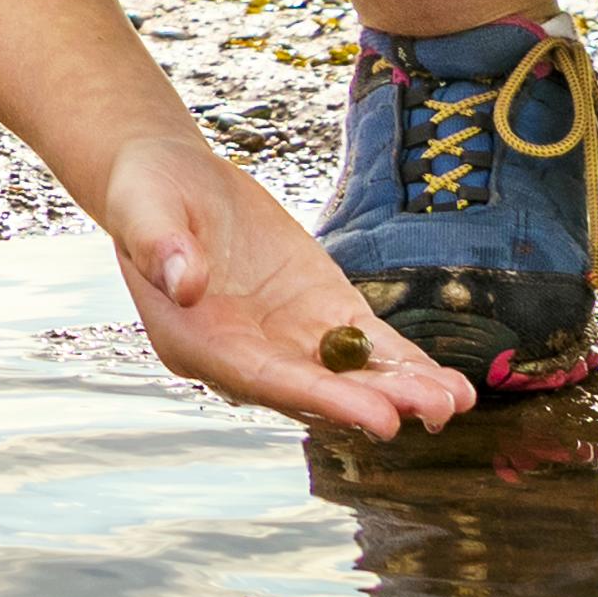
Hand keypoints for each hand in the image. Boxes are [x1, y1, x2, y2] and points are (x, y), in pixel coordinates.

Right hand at [84, 122, 480, 444]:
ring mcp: (286, 338)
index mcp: (197, 342)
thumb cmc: (146, 193)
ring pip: (350, 375)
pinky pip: (366, 346)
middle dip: (375, 401)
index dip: (321, 398)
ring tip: (453, 401)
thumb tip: (185, 281)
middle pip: (316, 388)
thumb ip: (160, 245)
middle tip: (431, 411)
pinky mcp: (318, 312)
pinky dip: (404, 364)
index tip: (374, 416)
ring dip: (401, 391)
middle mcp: (245, 355)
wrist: (170, 179)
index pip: (265, 380)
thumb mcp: (144, 208)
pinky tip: (446, 383)